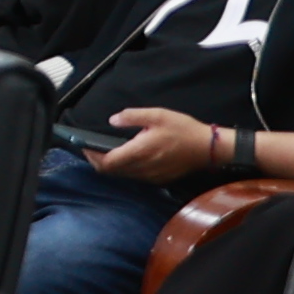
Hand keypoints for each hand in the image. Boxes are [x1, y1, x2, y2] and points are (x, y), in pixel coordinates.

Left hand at [90, 104, 234, 185]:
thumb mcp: (157, 115)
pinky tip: (128, 157)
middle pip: (111, 171)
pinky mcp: (159, 179)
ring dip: (112, 165)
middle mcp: (142, 168)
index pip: (106, 162)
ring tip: (107, 151)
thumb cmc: (183, 130)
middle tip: (92, 148)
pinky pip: (136, 176)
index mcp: (139, 152)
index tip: (85, 146)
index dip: (92, 156)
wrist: (209, 148)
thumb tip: (112, 120)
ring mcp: (151, 176)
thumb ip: (132, 117)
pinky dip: (126, 169)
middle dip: (98, 161)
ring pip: (123, 175)